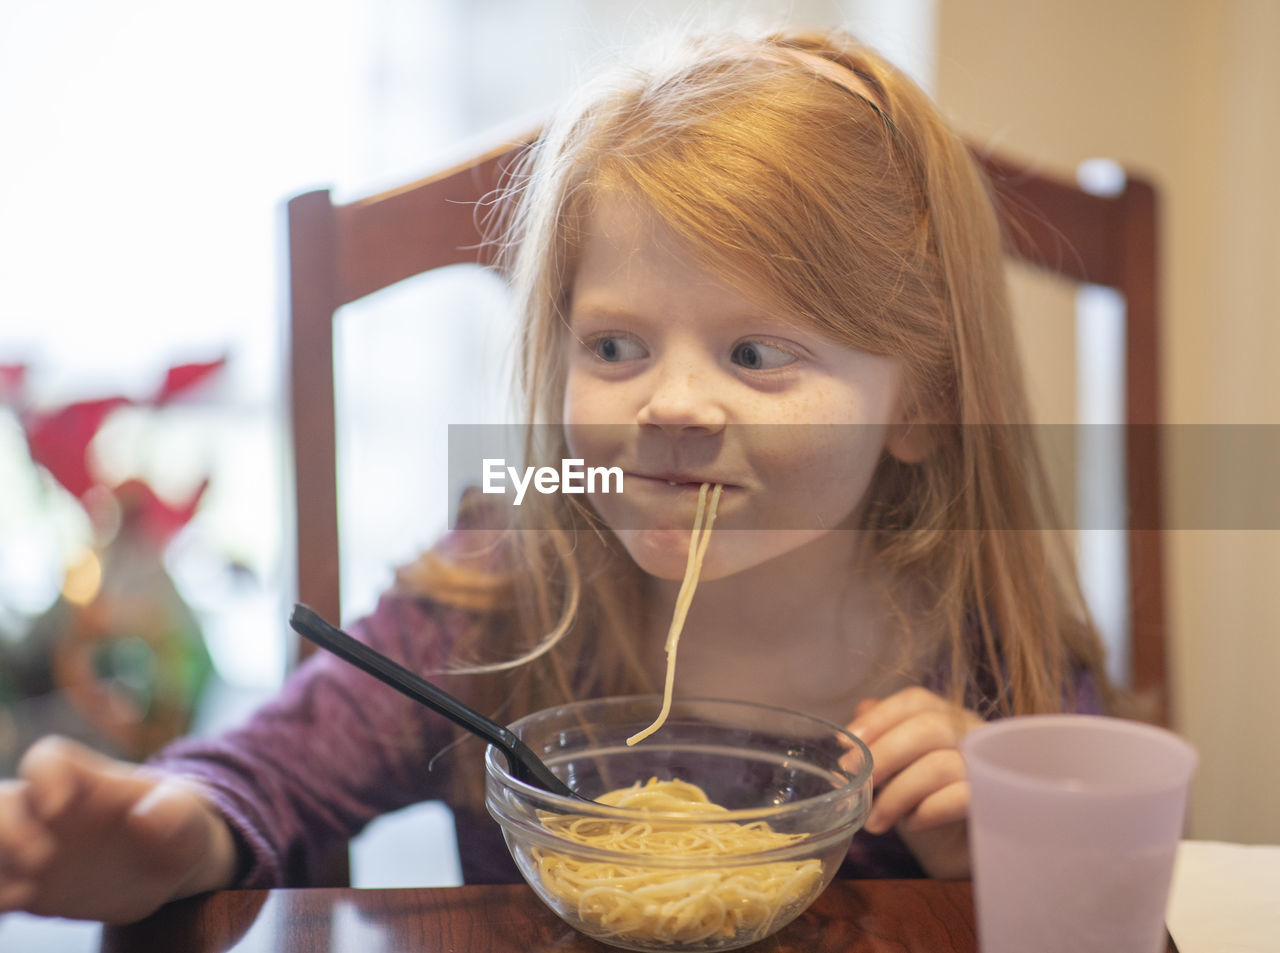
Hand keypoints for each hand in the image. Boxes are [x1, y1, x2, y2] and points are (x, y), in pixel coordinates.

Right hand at [0, 736, 236, 922]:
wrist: (171, 866)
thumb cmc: (180, 827)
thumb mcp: (190, 818)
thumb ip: (175, 812)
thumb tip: (146, 819)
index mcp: (89, 783)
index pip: (50, 760)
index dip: (45, 777)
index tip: (59, 807)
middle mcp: (51, 812)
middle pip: (2, 801)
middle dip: (5, 829)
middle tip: (40, 861)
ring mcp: (35, 847)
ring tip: (22, 896)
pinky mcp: (28, 885)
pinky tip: (15, 906)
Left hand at [845, 687, 981, 878]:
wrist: (961, 852)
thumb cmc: (926, 803)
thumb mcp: (897, 770)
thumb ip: (883, 738)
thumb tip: (861, 709)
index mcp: (949, 718)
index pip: (916, 701)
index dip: (878, 719)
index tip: (845, 747)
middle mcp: (974, 734)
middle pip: (928, 727)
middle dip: (883, 755)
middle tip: (856, 784)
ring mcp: (989, 767)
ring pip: (940, 766)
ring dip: (898, 795)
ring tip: (876, 820)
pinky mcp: (997, 802)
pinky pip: (961, 798)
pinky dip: (928, 811)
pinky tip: (912, 824)